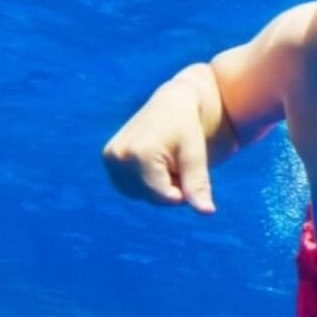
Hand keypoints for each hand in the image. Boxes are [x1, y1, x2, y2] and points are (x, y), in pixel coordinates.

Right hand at [101, 97, 213, 213]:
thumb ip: (197, 185)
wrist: (173, 104)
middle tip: (176, 159)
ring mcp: (110, 158)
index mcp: (138, 155)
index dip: (182, 191)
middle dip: (170, 186)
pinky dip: (145, 181)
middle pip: (150, 197)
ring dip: (158, 184)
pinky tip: (153, 161)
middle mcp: (118, 157)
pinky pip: (131, 188)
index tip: (187, 168)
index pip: (163, 197)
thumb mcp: (196, 156)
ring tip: (165, 158)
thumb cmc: (188, 129)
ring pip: (140, 194)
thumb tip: (208, 212)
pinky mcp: (109, 158)